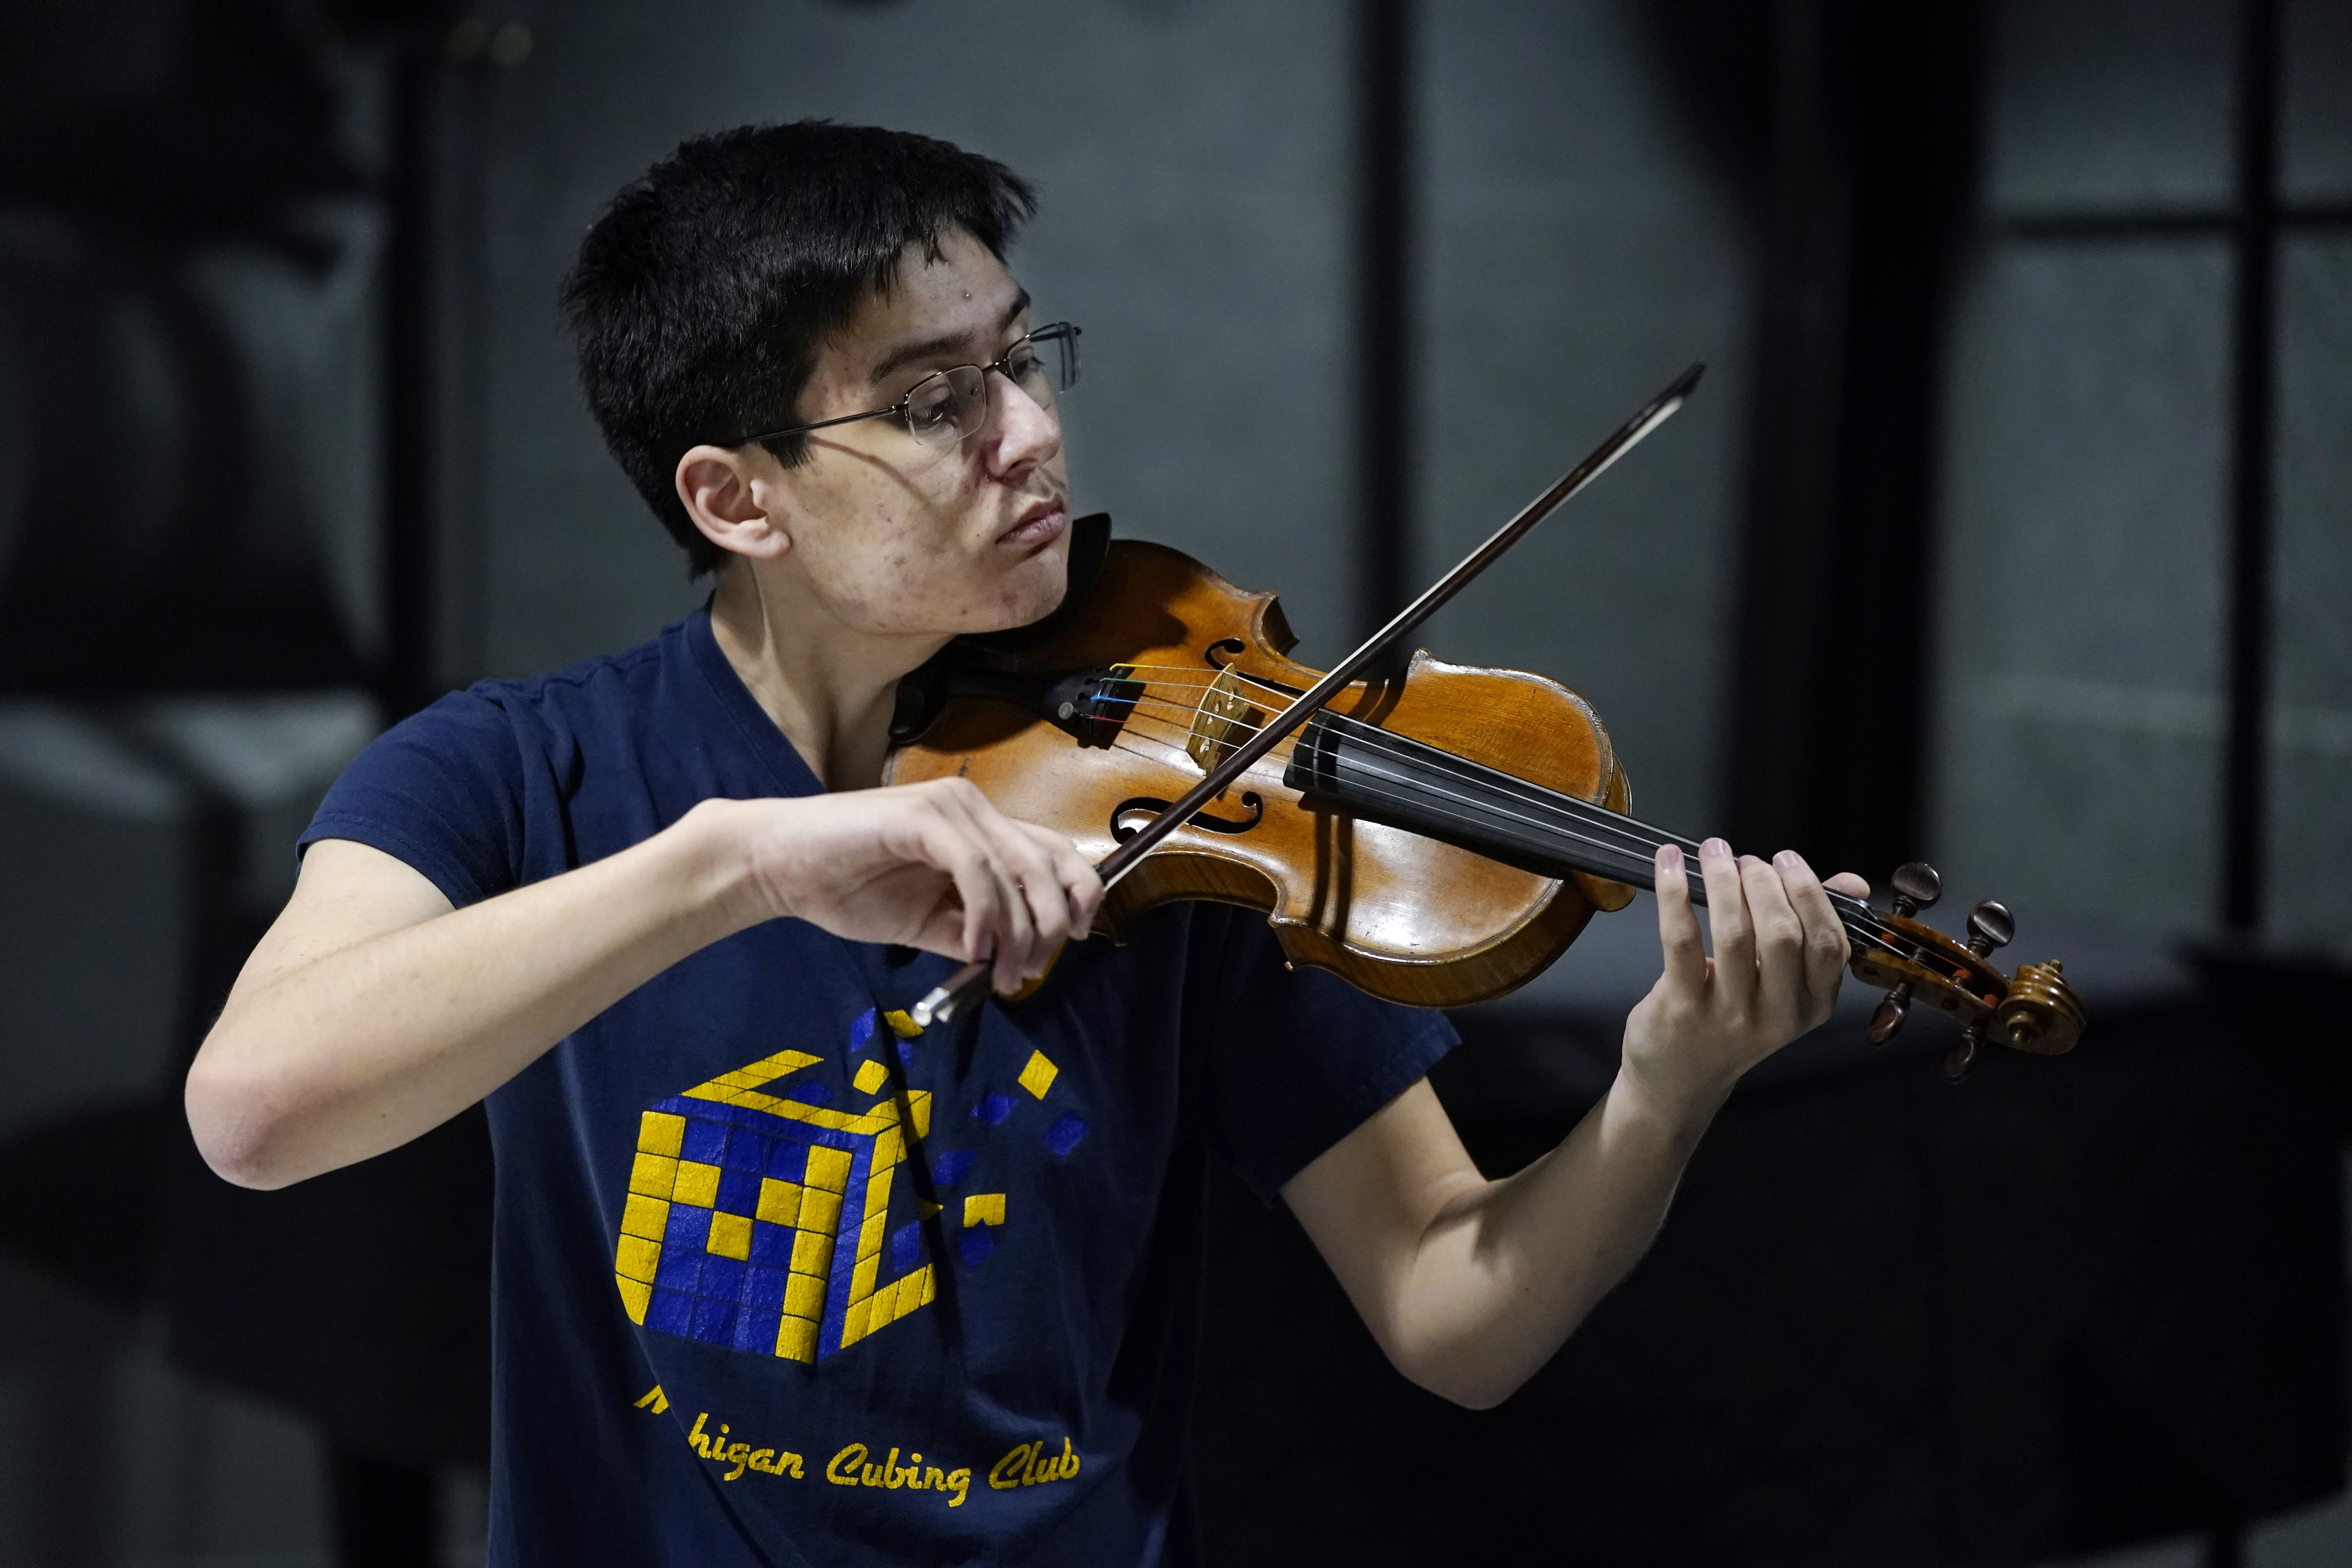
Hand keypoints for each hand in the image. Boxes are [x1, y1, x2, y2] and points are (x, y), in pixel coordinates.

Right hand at [713, 778, 1102, 992]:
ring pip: (1016, 871)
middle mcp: (973, 808)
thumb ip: (971, 933)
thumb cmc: (846, 888)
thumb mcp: (925, 922)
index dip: (1077, 894)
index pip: (1054, 852)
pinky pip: (976, 870)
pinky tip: (973, 948)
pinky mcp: (923, 818)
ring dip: (1018, 933)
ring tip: (1001, 973)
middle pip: (1048, 862)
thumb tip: (1014, 961)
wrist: (780, 867)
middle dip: (1050, 925)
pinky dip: (985, 915)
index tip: (1072, 939)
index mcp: (979, 827)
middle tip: (1027, 971)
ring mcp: (950, 808)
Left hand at [1620, 838, 1869, 1110]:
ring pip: (1735, 933)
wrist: (1680, 1080)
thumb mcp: (1784, 987)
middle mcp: (1778, 1014)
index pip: (1829, 943)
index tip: (1786, 860)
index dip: (1810, 893)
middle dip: (1764, 882)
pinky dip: (1675, 894)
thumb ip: (1814, 931)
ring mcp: (1729, 1015)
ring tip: (1713, 851)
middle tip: (1744, 859)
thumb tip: (1851, 882)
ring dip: (1724, 880)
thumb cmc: (1734, 1021)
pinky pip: (1682, 939)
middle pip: (1782, 933)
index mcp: (1813, 1005)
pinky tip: (1669, 864)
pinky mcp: (1682, 1008)